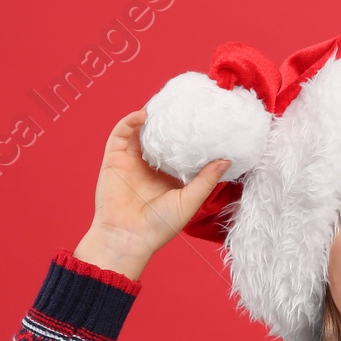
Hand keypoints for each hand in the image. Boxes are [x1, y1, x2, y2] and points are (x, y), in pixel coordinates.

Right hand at [71, 109, 229, 280]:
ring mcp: (131, 161)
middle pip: (161, 136)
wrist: (127, 238)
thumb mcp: (190, 201)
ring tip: (166, 102)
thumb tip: (227, 159)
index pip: (181, 149)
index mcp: (169, 176)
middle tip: (186, 103)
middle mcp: (150, 166)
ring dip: (151, 115)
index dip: (190, 135)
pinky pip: (121, 134)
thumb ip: (207, 180)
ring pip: (140, 131)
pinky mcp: (114, 159)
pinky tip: (145, 114)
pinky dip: (131, 121)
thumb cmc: (159, 226)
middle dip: (171, 120)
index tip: (205, 119)